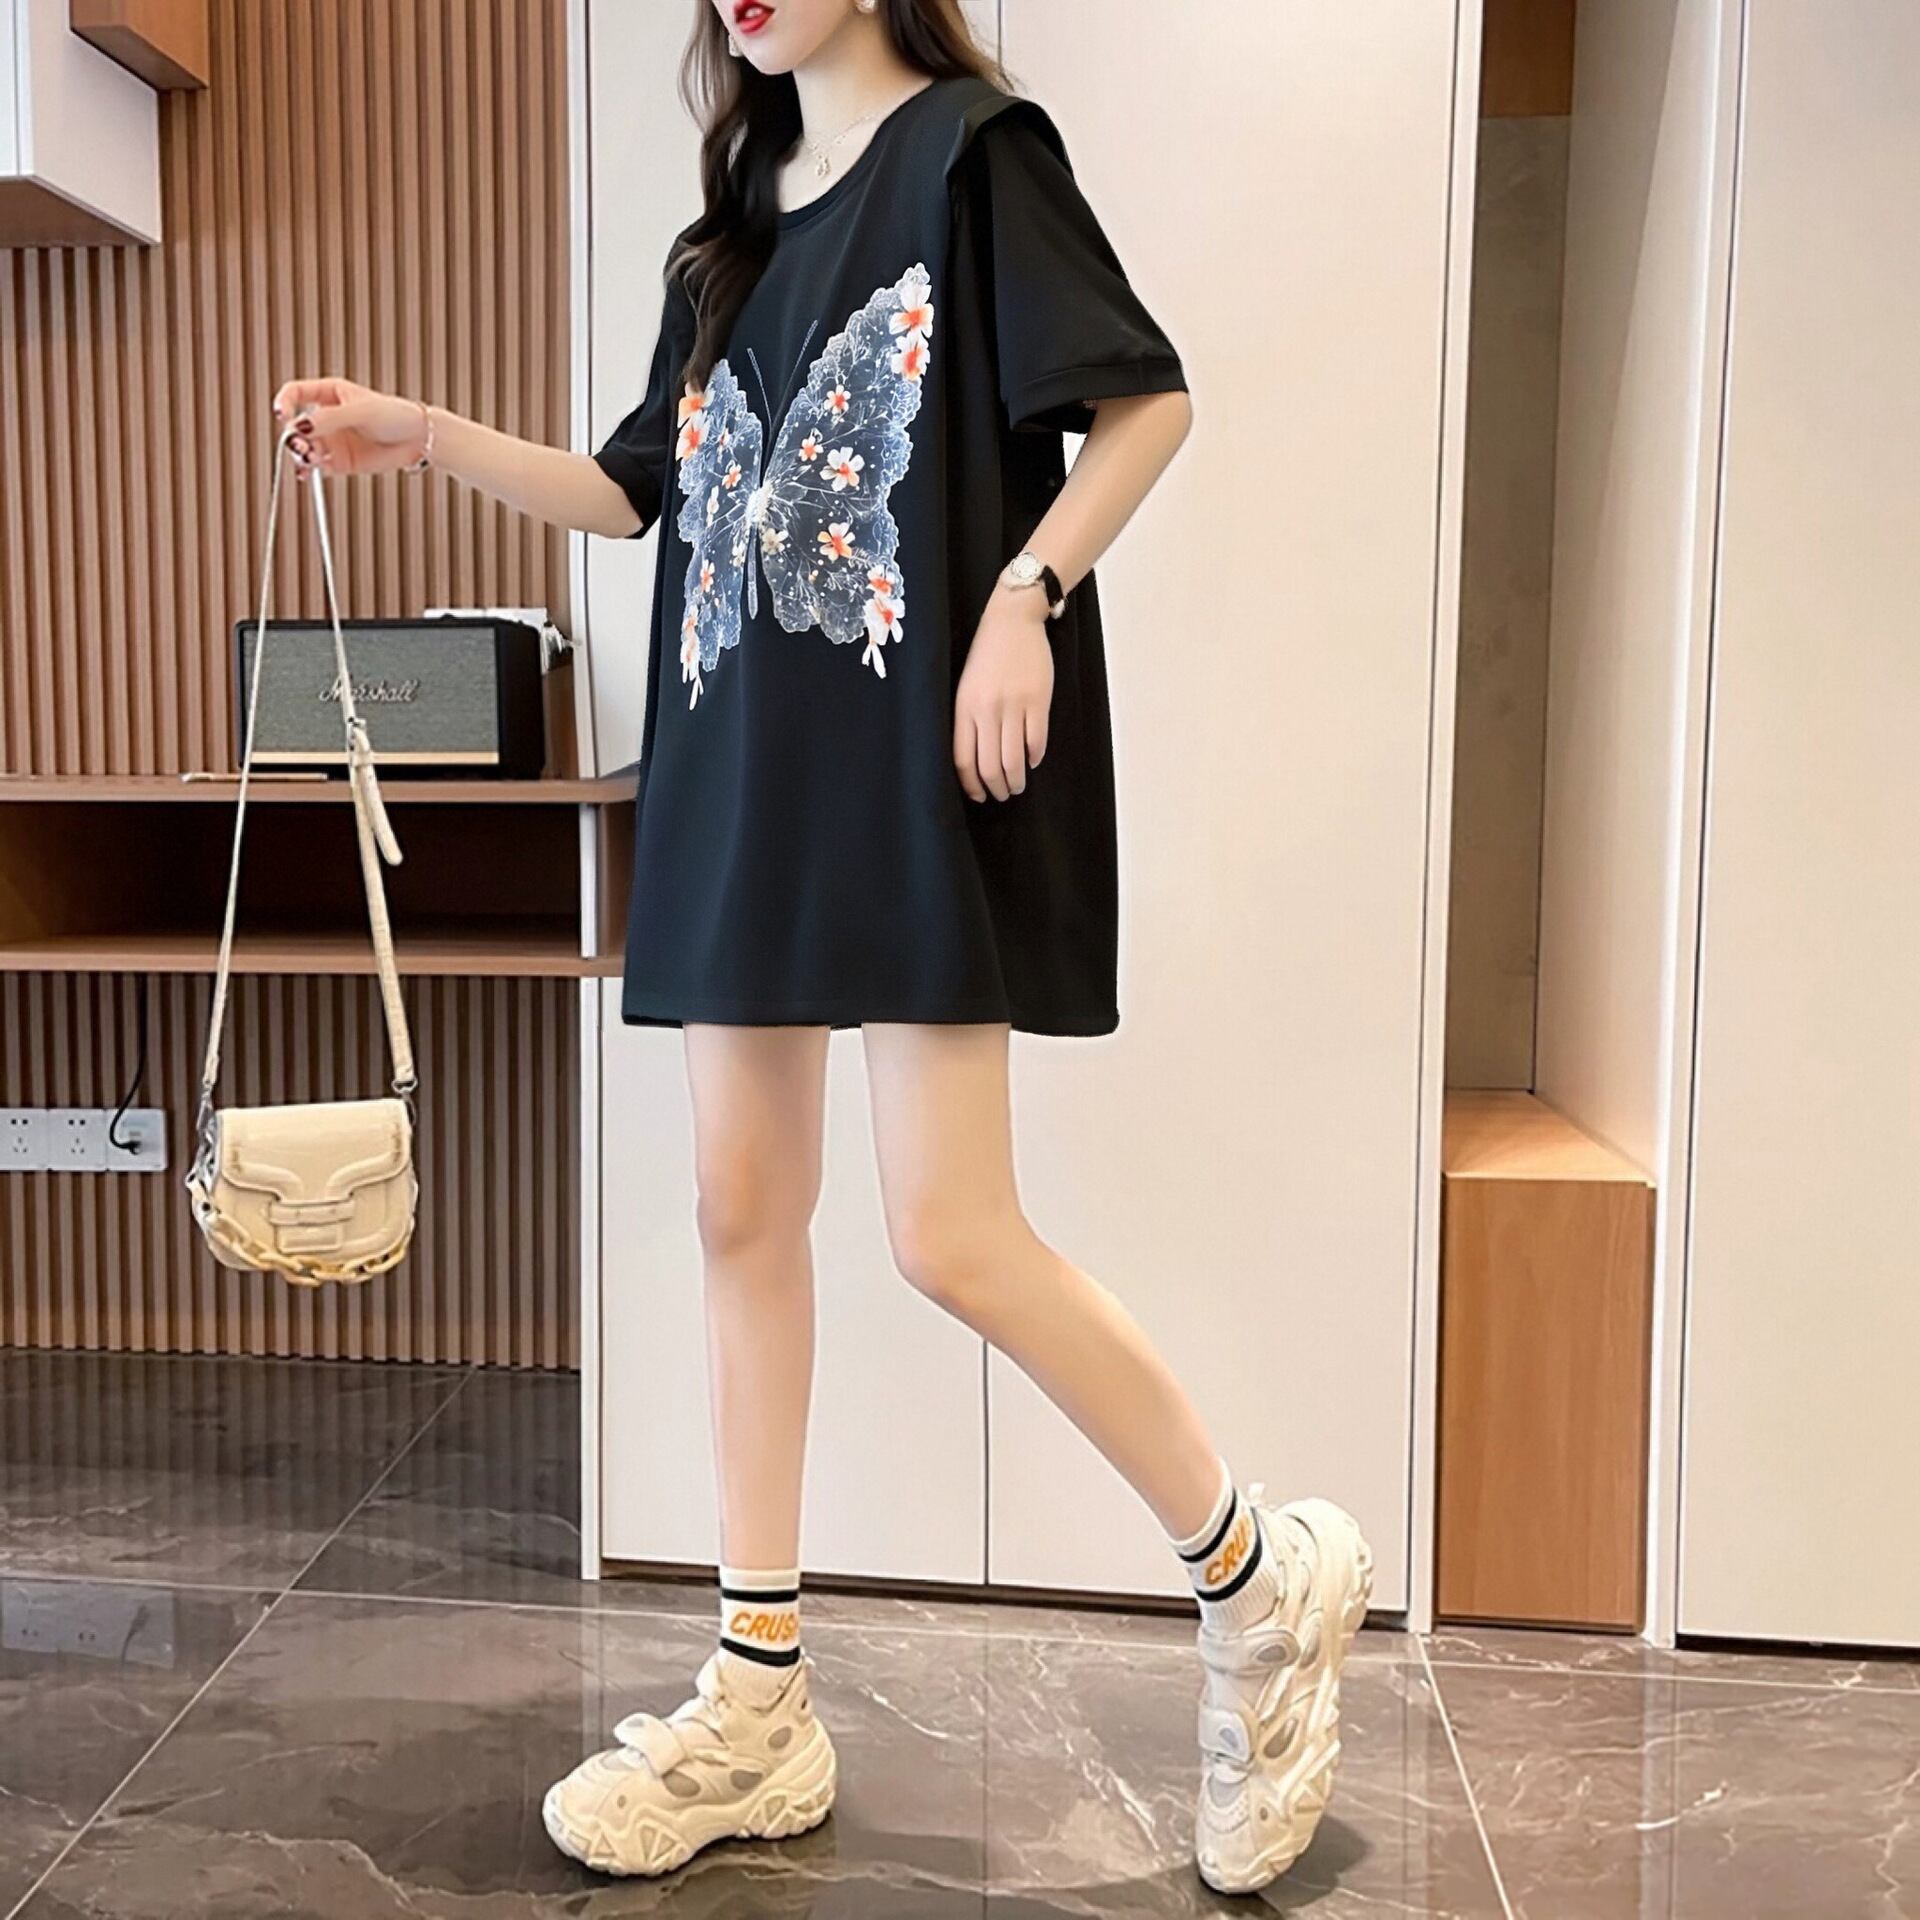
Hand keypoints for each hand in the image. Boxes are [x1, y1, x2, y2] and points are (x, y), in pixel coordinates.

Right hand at [269, 377, 427, 477]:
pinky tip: (308, 474)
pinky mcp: (340, 461)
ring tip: (308, 460)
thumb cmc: (394, 415)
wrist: (418, 440)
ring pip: (305, 448)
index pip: (294, 393)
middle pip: (297, 426)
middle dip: (294, 437)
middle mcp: (326, 417)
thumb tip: (300, 426)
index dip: (284, 402)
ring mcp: (332, 440)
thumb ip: (331, 419)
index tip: (282, 415)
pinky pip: (318, 466)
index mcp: (328, 393)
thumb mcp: (362, 412)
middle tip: (300, 446)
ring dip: (301, 455)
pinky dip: (311, 471)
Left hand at [953, 585, 1053, 801]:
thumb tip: (978, 760)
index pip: (963, 759)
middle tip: (1004, 795)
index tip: (979, 796)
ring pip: (1013, 759)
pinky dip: (1034, 757)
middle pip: (989, 766)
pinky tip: (1032, 760)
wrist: (1011, 621)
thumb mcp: (966, 687)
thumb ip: (969, 720)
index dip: (971, 784)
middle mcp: (987, 710)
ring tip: (1019, 785)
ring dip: (1017, 780)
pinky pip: (1036, 740)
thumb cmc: (986, 656)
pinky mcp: (1038, 700)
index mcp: (964, 708)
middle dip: (998, 789)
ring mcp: (1013, 705)